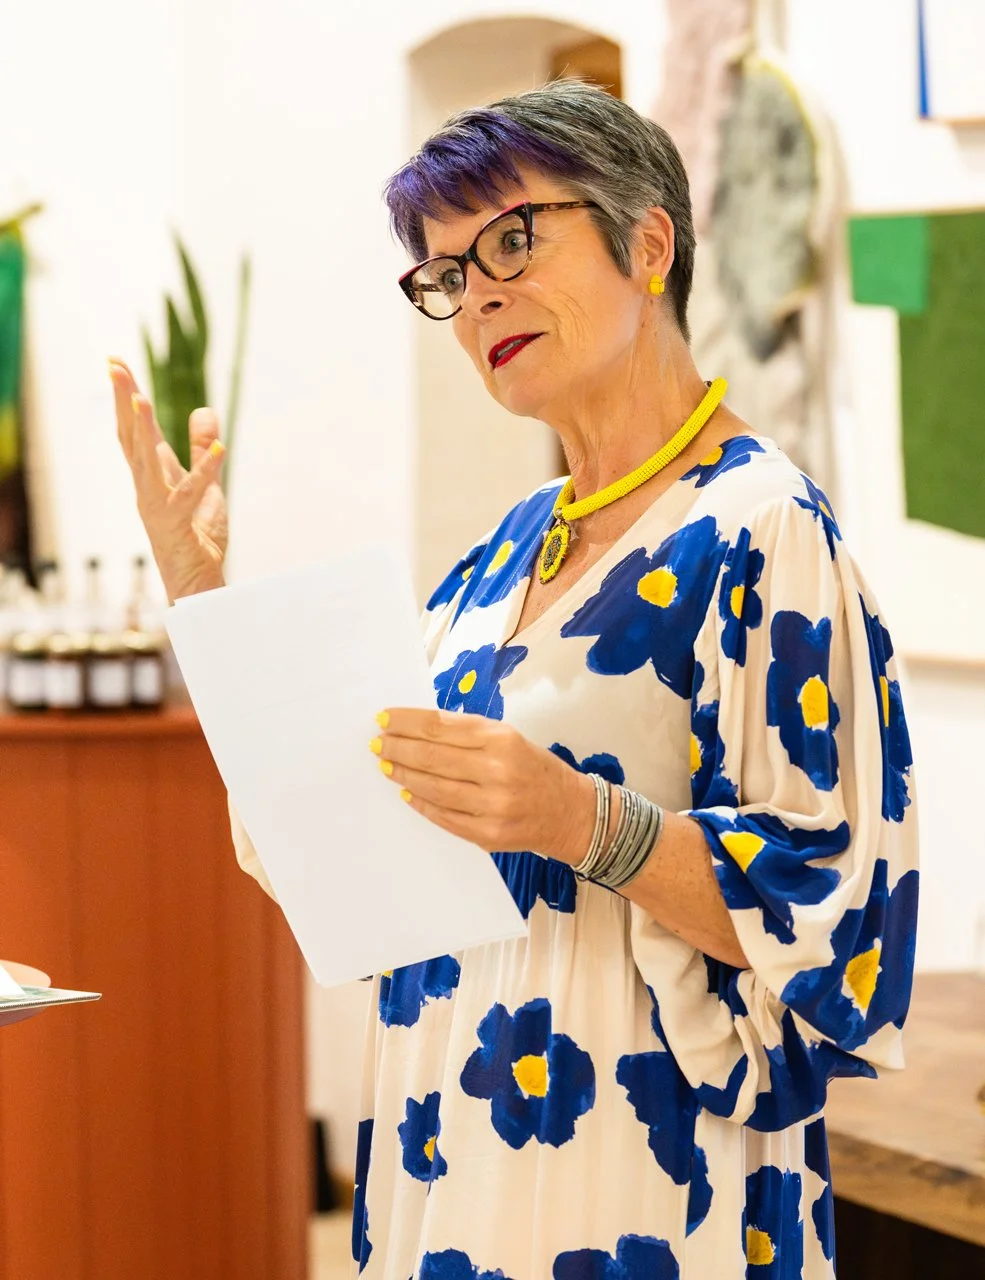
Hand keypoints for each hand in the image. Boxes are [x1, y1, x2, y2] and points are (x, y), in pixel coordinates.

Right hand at [108, 357, 227, 603]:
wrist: (198, 580)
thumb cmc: (196, 534)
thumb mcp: (205, 484)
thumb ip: (203, 450)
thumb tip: (205, 411)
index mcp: (154, 475)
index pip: (137, 429)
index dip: (127, 396)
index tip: (116, 363)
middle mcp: (148, 487)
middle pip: (131, 437)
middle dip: (122, 401)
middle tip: (114, 366)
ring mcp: (158, 505)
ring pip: (145, 462)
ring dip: (142, 430)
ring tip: (141, 397)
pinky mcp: (177, 523)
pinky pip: (191, 494)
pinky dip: (206, 470)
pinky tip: (222, 447)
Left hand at [372, 708, 595, 863]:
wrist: (570, 812)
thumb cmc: (534, 769)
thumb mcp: (508, 737)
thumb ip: (467, 733)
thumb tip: (419, 728)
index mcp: (501, 739)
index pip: (439, 726)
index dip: (405, 722)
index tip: (383, 718)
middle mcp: (497, 770)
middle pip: (431, 757)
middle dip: (397, 748)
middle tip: (377, 743)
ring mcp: (492, 806)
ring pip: (433, 788)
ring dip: (404, 775)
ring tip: (387, 765)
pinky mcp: (488, 834)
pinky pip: (444, 817)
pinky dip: (422, 804)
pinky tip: (407, 793)